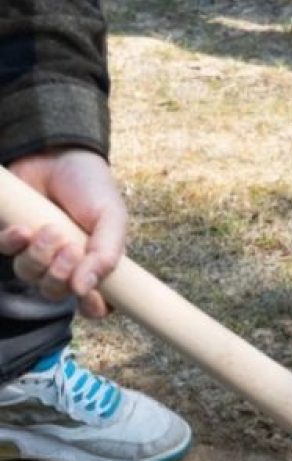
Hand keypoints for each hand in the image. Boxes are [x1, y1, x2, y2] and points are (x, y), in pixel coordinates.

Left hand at [0, 149, 127, 317]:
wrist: (59, 153)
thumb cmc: (91, 187)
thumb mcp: (112, 218)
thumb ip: (107, 255)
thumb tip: (85, 290)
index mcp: (96, 263)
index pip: (96, 303)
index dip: (92, 307)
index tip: (90, 297)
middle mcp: (65, 263)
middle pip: (55, 292)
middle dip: (59, 276)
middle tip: (71, 249)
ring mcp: (37, 251)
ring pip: (28, 275)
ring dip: (38, 257)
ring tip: (49, 230)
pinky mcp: (12, 236)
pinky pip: (5, 253)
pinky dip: (13, 244)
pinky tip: (24, 229)